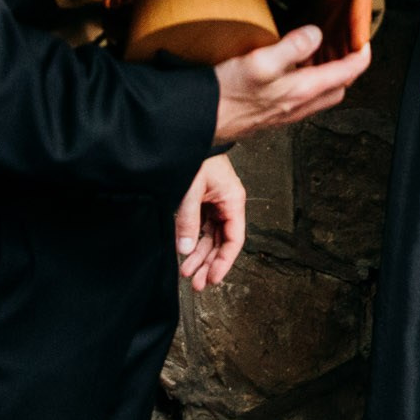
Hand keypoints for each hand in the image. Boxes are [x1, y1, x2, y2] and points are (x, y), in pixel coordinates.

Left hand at [175, 155, 245, 290]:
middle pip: (222, 242)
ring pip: (210, 237)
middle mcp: (227, 204)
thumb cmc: (198, 157)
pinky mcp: (203, 201)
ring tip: (187, 273)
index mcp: (233, 200)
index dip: (224, 262)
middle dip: (209, 263)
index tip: (212, 278)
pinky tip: (185, 253)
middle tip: (196, 283)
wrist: (189, 136)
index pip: (234, 239)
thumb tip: (186, 249)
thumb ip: (188, 221)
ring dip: (199, 255)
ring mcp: (215, 203)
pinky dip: (193, 241)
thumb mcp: (191, 190)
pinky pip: (201, 227)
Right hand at [212, 25, 372, 145]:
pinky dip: (307, 85)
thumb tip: (316, 35)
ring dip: (327, 78)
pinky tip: (291, 73)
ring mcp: (284, 113)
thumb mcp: (259, 62)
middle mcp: (297, 106)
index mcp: (301, 91)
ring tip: (322, 57)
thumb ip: (291, 47)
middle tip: (347, 49)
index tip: (365, 43)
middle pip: (337, 88)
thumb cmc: (224, 95)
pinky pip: (300, 100)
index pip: (345, 74)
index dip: (360, 57)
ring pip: (319, 96)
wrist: (197, 121)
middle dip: (347, 69)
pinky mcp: (269, 115)